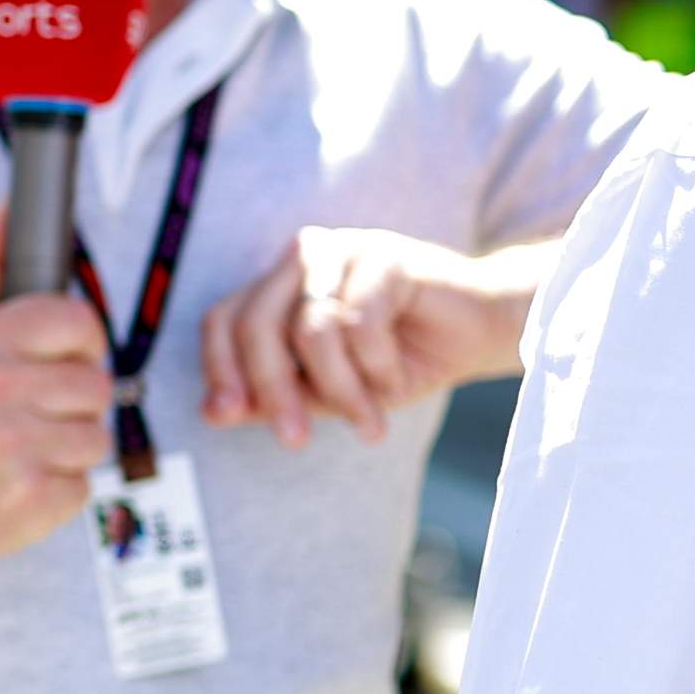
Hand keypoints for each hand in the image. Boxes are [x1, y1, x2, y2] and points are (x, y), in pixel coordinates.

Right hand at [0, 211, 113, 561]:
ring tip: (28, 445)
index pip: (77, 321)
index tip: (59, 357)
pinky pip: (85, 481)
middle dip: (73, 399)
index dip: (79, 341)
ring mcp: (13, 447)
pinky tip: (23, 477)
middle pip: (95, 382)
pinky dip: (60, 484)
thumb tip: (7, 208)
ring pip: (97, 434)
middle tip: (35, 409)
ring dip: (69, 444)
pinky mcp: (30, 498)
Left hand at [197, 227, 516, 447]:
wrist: (481, 332)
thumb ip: (274, 394)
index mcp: (278, 286)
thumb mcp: (329, 388)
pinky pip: (360, 323)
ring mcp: (342, 252)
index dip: (219, 368)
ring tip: (369, 423)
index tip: (226, 416)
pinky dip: (375, 366)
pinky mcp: (384, 255)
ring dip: (340, 389)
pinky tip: (394, 382)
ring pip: (310, 330)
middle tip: (295, 441)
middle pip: (257, 326)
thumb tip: (213, 413)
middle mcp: (301, 260)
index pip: (224, 320)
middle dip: (273, 391)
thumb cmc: (400, 359)